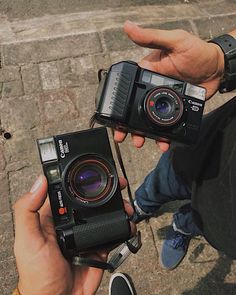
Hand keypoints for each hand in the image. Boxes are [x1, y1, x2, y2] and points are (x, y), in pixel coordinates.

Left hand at [14, 175, 134, 294]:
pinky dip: (121, 227)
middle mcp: (71, 222)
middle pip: (90, 200)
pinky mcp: (98, 245)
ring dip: (117, 208)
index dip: (79, 179)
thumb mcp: (28, 240)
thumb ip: (28, 211)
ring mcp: (86, 233)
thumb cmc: (37, 273)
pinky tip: (127, 223)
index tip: (90, 172)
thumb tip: (40, 181)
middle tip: (117, 185)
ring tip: (125, 206)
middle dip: (105, 191)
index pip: (67, 191)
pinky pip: (112, 232)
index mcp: (53, 216)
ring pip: (104, 214)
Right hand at [114, 20, 224, 150]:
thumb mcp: (174, 42)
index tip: (113, 117)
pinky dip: (163, 135)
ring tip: (140, 142)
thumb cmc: (196, 51)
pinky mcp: (174, 110)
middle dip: (127, 124)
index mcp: (147, 74)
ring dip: (142, 133)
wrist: (217, 68)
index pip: (129, 90)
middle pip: (134, 109)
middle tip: (122, 135)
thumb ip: (151, 37)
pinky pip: (166, 125)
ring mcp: (163, 101)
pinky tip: (162, 142)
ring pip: (148, 120)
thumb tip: (128, 27)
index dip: (119, 105)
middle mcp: (152, 89)